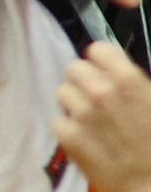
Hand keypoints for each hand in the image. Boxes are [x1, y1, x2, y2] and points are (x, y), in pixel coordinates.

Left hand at [57, 41, 150, 191]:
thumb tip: (114, 75)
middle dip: (85, 83)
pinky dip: (70, 131)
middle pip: (74, 68)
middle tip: (98, 102)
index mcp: (127, 79)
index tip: (106, 76)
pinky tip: (87, 141)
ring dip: (75, 105)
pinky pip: (58, 122)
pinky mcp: (69, 137)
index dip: (102, 64)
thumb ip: (133, 86)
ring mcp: (82, 113)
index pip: (97, 50)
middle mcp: (100, 90)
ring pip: (63, 93)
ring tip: (93, 123)